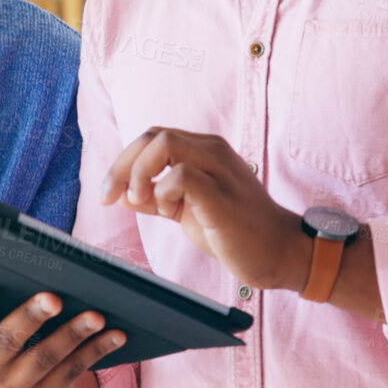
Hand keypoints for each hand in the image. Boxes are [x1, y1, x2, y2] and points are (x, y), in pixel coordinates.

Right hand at [0, 286, 122, 387]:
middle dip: (31, 317)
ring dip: (73, 334)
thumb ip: (3, 298)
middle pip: (7, 341)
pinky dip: (96, 349)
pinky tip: (114, 334)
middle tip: (53, 298)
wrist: (21, 387)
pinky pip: (73, 370)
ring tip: (95, 315)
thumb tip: (39, 266)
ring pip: (45, 358)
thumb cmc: (6, 334)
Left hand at [101, 127, 307, 290]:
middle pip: (153, 135)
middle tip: (110, 197)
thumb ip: (154, 198)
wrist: (279, 252)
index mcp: (204, 150)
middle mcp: (212, 151)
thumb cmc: (235, 232)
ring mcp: (220, 169)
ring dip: (139, 173)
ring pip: (165, 143)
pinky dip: (162, 190)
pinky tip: (164, 208)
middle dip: (122, 166)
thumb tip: (118, 193)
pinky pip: (182, 175)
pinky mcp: (222, 194)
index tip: (107, 194)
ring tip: (141, 203)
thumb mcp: (185, 210)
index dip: (123, 162)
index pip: (153, 138)